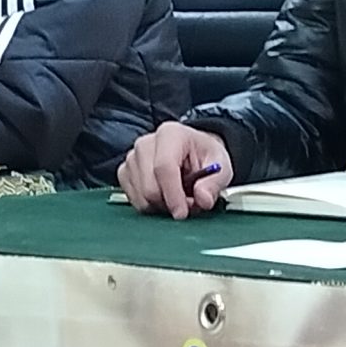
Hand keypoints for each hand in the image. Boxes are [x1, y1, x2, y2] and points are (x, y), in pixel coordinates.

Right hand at [118, 124, 232, 219]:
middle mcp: (146, 143)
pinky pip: (132, 198)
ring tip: (178, 197)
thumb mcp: (221, 166)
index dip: (173, 195)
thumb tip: (203, 199)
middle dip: (169, 203)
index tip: (182, 213)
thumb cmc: (204, 156)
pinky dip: (149, 205)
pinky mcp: (124, 172)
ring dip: (160, 205)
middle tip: (188, 204)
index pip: (164, 167)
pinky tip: (163, 197)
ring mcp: (132, 158)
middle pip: (149, 186)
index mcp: (170, 134)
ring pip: (140, 196)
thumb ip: (214, 183)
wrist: (192, 152)